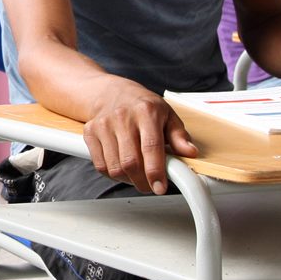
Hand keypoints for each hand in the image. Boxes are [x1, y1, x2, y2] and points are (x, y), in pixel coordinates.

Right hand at [81, 85, 195, 195]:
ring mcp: (104, 125)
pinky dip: (113, 174)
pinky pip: (100, 165)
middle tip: (151, 186)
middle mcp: (123, 117)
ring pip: (114, 167)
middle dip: (142, 182)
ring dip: (128, 179)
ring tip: (137, 175)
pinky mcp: (90, 133)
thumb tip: (190, 152)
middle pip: (130, 162)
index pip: (151, 147)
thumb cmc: (142, 106)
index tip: (160, 187)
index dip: (155, 171)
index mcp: (146, 111)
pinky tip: (122, 168)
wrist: (111, 92)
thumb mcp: (166, 115)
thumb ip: (179, 135)